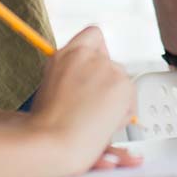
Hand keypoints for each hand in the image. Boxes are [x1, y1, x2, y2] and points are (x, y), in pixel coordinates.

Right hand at [27, 26, 136, 172]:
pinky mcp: (122, 84)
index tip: (96, 68)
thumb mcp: (52, 88)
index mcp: (66, 54)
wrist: (54, 141)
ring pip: (121, 81)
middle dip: (106, 83)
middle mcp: (87, 56)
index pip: (93, 35)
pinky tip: (105, 124)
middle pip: (111, 62)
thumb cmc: (47, 124)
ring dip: (114, 99)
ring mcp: (106, 68)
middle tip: (92, 105)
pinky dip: (122, 112)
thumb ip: (73, 74)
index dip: (98, 51)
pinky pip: (130, 99)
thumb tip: (90, 80)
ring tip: (94, 119)